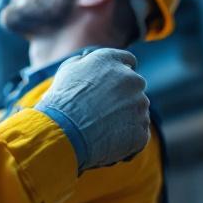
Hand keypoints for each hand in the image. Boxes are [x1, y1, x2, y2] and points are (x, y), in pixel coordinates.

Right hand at [36, 48, 149, 172]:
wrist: (64, 132)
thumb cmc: (61, 102)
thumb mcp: (66, 72)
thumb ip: (83, 62)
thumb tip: (87, 59)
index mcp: (112, 61)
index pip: (128, 60)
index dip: (122, 71)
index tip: (116, 82)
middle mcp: (131, 79)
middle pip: (135, 87)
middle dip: (124, 97)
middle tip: (104, 111)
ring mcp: (140, 105)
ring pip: (138, 111)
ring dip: (126, 118)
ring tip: (102, 130)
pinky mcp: (141, 131)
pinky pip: (139, 134)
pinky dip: (128, 139)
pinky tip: (109, 143)